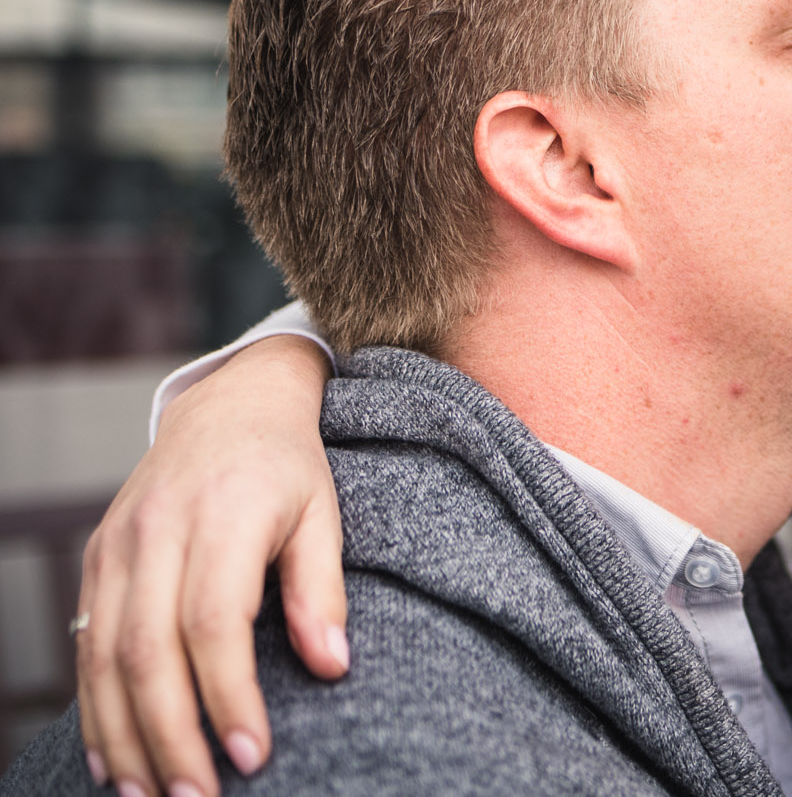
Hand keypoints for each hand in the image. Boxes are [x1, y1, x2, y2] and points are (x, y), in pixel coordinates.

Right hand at [74, 336, 341, 796]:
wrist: (230, 406)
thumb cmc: (289, 467)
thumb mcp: (323, 513)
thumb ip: (322, 591)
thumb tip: (332, 667)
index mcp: (223, 517)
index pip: (214, 622)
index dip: (228, 695)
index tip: (252, 754)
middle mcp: (159, 533)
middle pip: (148, 651)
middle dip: (170, 736)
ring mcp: (118, 547)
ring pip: (105, 657)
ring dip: (124, 736)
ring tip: (152, 796)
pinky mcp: (98, 560)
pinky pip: (86, 645)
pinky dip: (97, 708)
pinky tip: (117, 757)